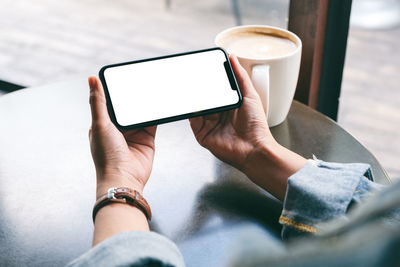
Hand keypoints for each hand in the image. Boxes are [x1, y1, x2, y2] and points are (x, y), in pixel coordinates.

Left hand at [88, 77, 156, 197]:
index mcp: (103, 124)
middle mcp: (118, 128)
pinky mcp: (148, 138)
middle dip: (133, 94)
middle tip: (140, 78)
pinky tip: (160, 102)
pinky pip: (153, 121)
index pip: (109, 102)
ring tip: (152, 86)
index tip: (121, 75)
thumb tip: (91, 78)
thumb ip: (98, 102)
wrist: (125, 179)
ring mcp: (134, 133)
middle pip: (127, 106)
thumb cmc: (107, 155)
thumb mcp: (100, 124)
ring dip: (145, 103)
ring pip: (140, 112)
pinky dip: (156, 112)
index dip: (115, 89)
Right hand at [189, 54, 273, 170]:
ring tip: (188, 86)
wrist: (254, 149)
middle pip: (204, 98)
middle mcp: (218, 115)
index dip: (209, 80)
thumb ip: (240, 76)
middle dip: (198, 89)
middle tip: (192, 76)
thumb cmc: (256, 126)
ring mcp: (209, 125)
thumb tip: (233, 58)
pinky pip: (192, 120)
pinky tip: (190, 103)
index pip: (215, 90)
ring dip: (192, 98)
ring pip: (196, 108)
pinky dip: (189, 111)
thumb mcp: (250, 95)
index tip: (203, 69)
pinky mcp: (202, 134)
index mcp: (229, 105)